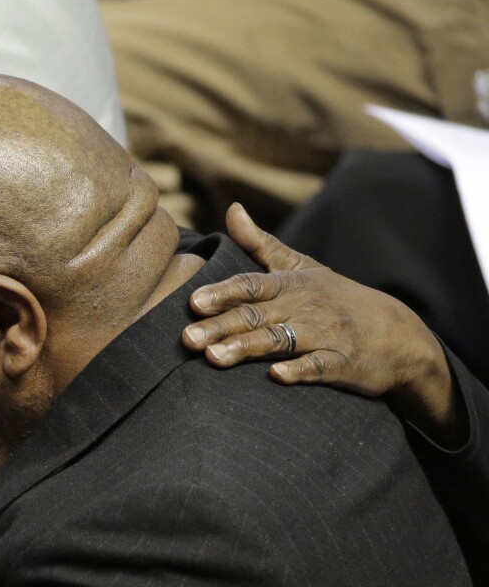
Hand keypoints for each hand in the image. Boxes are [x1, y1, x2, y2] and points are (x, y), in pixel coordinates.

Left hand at [181, 204, 459, 444]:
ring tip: (214, 358)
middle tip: (187, 340)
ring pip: (280, 341)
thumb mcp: (303, 266)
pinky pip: (320, 366)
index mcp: (290, 285)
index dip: (222, 293)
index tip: (193, 303)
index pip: (250, 286)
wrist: (399, 334)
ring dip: (247, 348)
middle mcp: (303, 307)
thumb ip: (261, 244)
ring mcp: (325, 335)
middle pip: (256, 316)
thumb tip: (232, 210)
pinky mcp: (344, 363)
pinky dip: (300, 370)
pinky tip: (276, 376)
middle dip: (221, 327)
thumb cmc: (338, 298)